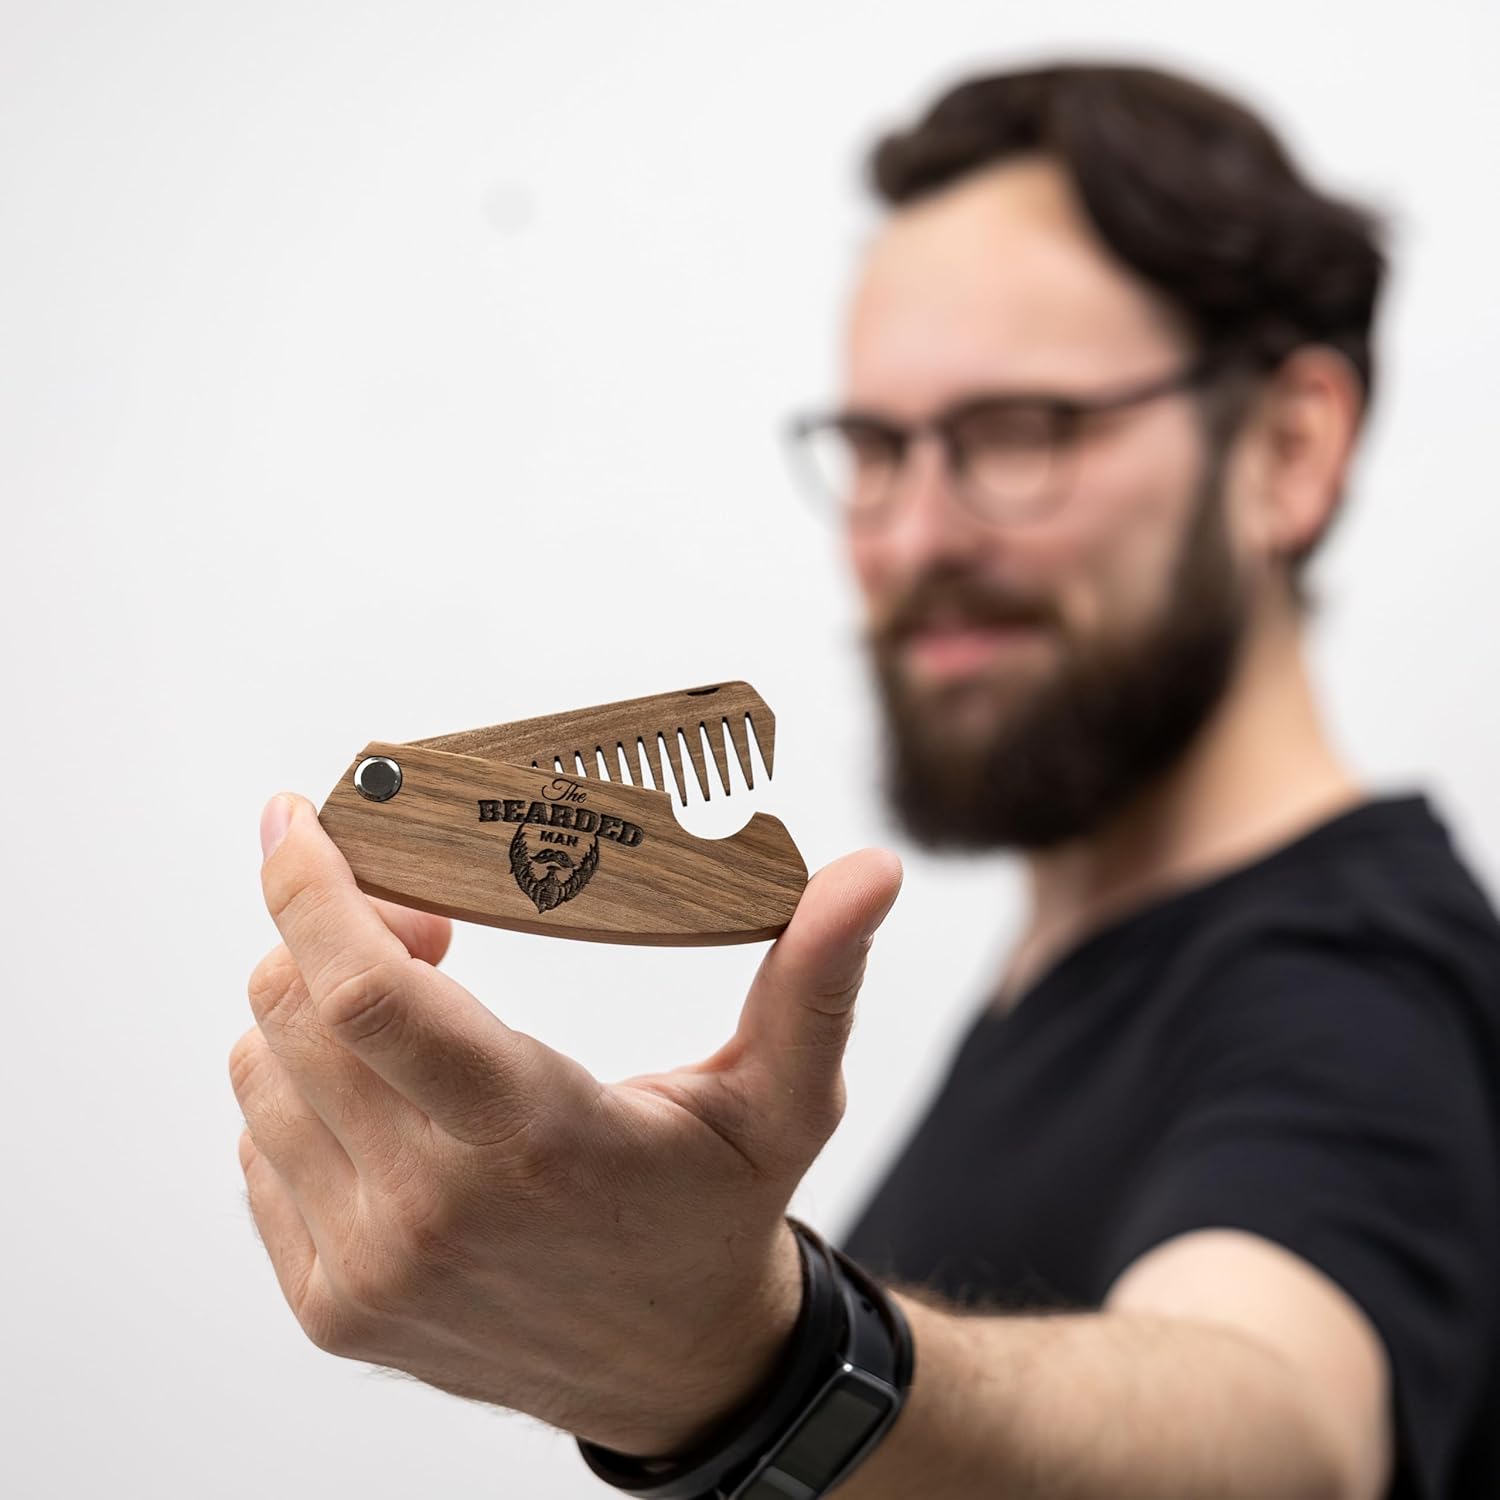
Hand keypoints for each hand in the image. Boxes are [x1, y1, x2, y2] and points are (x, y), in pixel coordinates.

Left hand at [230, 793, 900, 1453]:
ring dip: (310, 1008)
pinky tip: (382, 1089)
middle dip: (324, 927)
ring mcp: (368, 1271)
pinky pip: (257, 1152)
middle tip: (416, 910)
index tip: (296, 816)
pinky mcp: (332, 1307)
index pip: (369, 996)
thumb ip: (820, 975)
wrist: (677, 1369)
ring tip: (409, 1002)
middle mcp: (428, 1213)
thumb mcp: (787, 1094)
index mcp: (533, 1139)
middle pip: (295, 1016)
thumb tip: (873, 867)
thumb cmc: (723, 1211)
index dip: (313, 890)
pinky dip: (301, 1090)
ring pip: (261, 1075)